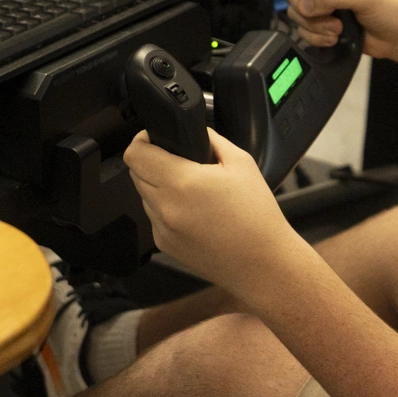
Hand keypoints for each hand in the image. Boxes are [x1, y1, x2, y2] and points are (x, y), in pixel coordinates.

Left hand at [126, 128, 307, 301]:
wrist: (262, 263)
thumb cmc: (256, 218)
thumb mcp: (241, 163)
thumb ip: (212, 140)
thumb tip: (194, 132)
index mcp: (181, 182)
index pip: (135, 154)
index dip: (142, 140)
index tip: (153, 138)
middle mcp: (166, 207)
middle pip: (136, 173)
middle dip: (152, 162)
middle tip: (179, 162)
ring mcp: (162, 229)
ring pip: (144, 195)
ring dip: (159, 186)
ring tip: (192, 191)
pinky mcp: (165, 245)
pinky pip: (155, 217)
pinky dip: (167, 209)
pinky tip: (194, 212)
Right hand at [284, 0, 397, 60]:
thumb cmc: (392, 7)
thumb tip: (304, 5)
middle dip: (307, 9)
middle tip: (329, 15)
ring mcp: (325, 5)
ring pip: (298, 15)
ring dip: (315, 27)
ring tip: (337, 29)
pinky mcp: (325, 25)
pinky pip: (305, 32)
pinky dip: (316, 38)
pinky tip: (335, 38)